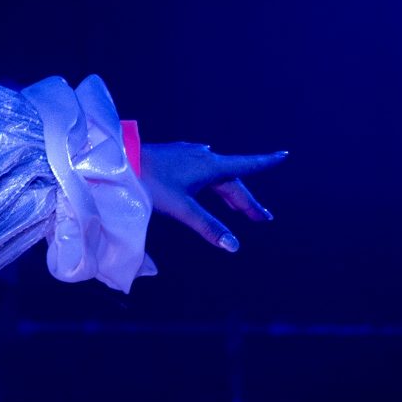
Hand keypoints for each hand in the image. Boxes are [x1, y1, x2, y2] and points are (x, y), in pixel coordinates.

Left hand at [139, 142, 287, 253]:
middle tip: (261, 218)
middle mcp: (201, 157)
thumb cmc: (149, 183)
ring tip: (238, 209)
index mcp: (209, 166)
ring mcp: (186, 156)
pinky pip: (201, 171)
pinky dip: (211, 184)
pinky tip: (206, 185)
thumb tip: (234, 246)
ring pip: (215, 176)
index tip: (284, 155)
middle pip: (231, 180)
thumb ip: (207, 226)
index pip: (245, 165)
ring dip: (229, 192)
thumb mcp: (181, 208)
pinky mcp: (172, 158)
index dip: (265, 163)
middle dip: (246, 200)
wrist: (117, 161)